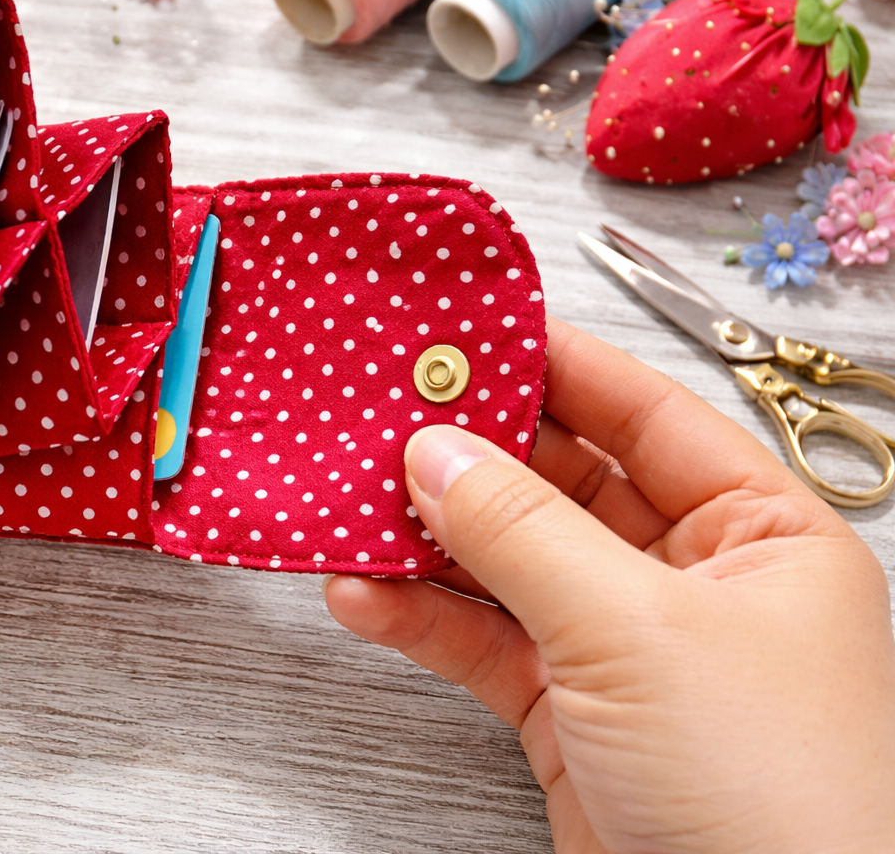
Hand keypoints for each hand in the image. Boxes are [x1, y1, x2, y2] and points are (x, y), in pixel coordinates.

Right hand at [326, 317, 894, 853]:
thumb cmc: (770, 793)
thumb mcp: (635, 630)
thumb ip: (522, 531)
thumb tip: (432, 450)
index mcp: (762, 532)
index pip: (645, 416)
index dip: (556, 366)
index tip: (467, 330)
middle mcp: (699, 580)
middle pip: (566, 485)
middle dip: (474, 455)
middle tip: (384, 411)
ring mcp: (630, 648)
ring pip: (512, 565)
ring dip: (431, 541)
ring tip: (352, 499)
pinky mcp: (574, 715)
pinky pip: (487, 644)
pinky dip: (423, 622)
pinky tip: (361, 596)